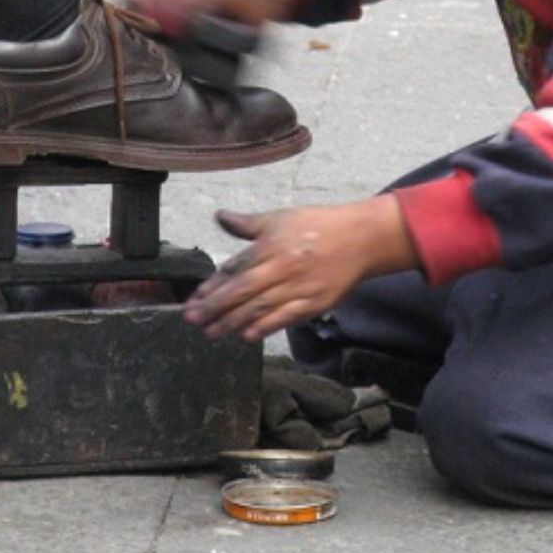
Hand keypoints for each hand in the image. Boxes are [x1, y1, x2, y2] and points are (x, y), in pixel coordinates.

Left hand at [182, 197, 417, 341]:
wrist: (360, 239)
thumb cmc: (318, 225)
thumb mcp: (280, 218)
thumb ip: (248, 224)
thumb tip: (221, 216)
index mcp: (271, 245)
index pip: (235, 268)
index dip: (212, 285)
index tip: (194, 299)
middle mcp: (281, 267)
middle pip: (242, 291)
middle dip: (214, 307)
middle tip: (193, 320)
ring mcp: (298, 287)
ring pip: (259, 308)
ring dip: (232, 322)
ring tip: (211, 332)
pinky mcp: (314, 303)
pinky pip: (285, 318)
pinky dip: (265, 327)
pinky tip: (246, 335)